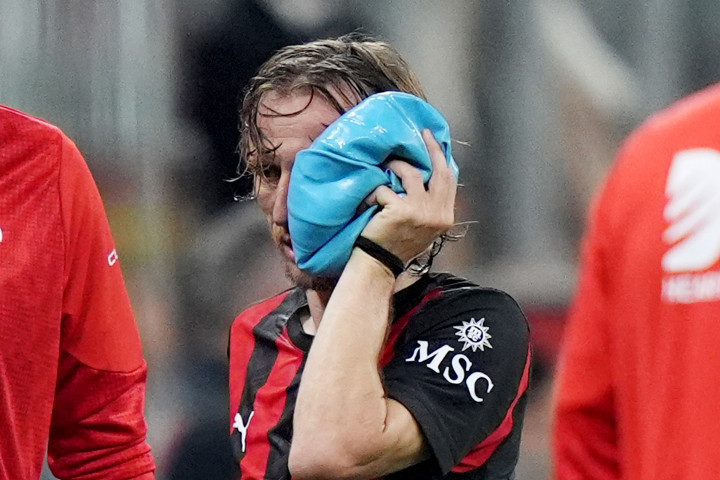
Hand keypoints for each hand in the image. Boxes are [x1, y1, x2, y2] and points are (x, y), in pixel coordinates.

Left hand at [361, 129, 456, 263]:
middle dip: (430, 149)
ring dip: (396, 167)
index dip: (442, 158)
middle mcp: (437, 213)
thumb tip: (426, 175)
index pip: (450, 180)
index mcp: (445, 217)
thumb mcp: (422, 226)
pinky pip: (386, 188)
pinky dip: (374, 192)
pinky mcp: (401, 210)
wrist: (379, 263)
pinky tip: (368, 200)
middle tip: (421, 134)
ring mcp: (421, 212)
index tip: (434, 142)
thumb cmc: (396, 244)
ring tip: (385, 168)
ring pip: (411, 173)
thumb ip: (429, 203)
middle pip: (439, 171)